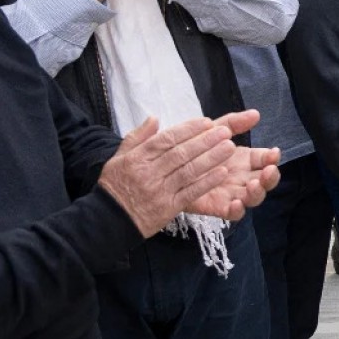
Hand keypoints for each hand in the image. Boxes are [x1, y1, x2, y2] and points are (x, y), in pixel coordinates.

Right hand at [98, 112, 265, 235]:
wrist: (108, 219)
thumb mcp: (118, 158)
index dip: (188, 130)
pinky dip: (207, 182)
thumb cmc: (115, 186)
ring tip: (230, 147)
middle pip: (181, 153)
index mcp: (137, 158)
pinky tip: (222, 173)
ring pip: (188, 171)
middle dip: (205, 141)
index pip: (166, 140)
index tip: (207, 122)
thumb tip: (154, 118)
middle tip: (225, 131)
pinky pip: (191, 193)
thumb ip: (137, 137)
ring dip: (211, 158)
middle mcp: (149, 173)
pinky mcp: (168, 208)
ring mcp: (159, 191)